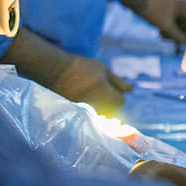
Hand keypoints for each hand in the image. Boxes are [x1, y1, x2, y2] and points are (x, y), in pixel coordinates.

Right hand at [1, 26, 131, 114]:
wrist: (54, 72)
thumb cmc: (81, 68)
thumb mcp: (103, 70)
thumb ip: (118, 82)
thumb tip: (131, 90)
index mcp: (108, 97)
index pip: (120, 101)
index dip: (116, 92)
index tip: (106, 86)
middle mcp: (100, 109)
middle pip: (112, 111)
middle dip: (108, 102)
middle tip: (96, 89)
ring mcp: (88, 114)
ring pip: (101, 115)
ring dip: (99, 107)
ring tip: (87, 94)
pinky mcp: (78, 116)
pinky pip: (89, 117)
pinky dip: (88, 110)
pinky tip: (80, 99)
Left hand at [121, 0, 185, 44]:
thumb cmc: (154, 11)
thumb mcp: (166, 26)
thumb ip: (178, 36)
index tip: (184, 44)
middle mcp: (182, 3)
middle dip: (180, 33)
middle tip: (172, 42)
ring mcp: (174, 3)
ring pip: (178, 20)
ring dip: (173, 30)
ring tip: (164, 37)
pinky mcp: (166, 5)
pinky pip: (171, 17)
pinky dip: (168, 25)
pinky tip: (161, 32)